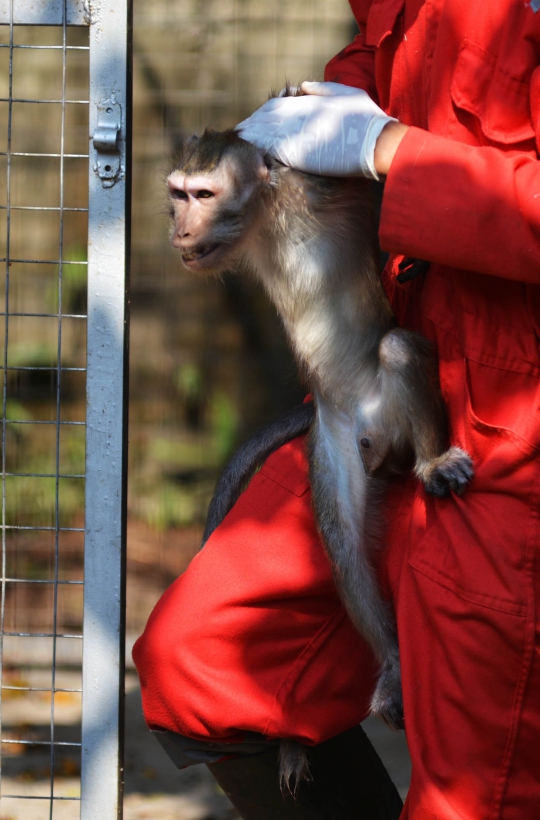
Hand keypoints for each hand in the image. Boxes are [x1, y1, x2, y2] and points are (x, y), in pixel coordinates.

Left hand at [236, 81, 397, 179]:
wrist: (377, 143)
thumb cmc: (368, 121)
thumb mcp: (347, 94)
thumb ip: (322, 89)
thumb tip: (302, 86)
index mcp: (309, 102)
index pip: (277, 106)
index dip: (263, 115)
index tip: (254, 122)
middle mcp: (299, 116)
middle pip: (266, 118)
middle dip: (253, 126)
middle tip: (242, 135)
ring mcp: (296, 134)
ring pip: (265, 133)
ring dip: (252, 138)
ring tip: (240, 144)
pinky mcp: (297, 152)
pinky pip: (271, 150)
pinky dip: (259, 151)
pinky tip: (251, 156)